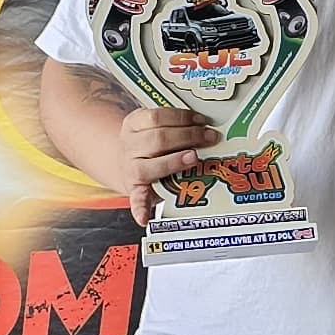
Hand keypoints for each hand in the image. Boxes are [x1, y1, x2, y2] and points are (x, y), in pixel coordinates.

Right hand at [114, 107, 217, 224]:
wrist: (125, 165)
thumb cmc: (150, 146)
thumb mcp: (155, 128)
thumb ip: (175, 127)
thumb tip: (209, 127)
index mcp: (134, 124)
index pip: (157, 117)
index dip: (181, 117)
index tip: (201, 120)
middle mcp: (130, 146)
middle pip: (158, 139)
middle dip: (187, 136)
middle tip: (210, 137)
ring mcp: (131, 169)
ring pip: (150, 165)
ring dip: (175, 162)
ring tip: (194, 158)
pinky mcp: (135, 191)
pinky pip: (136, 200)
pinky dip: (140, 209)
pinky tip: (145, 218)